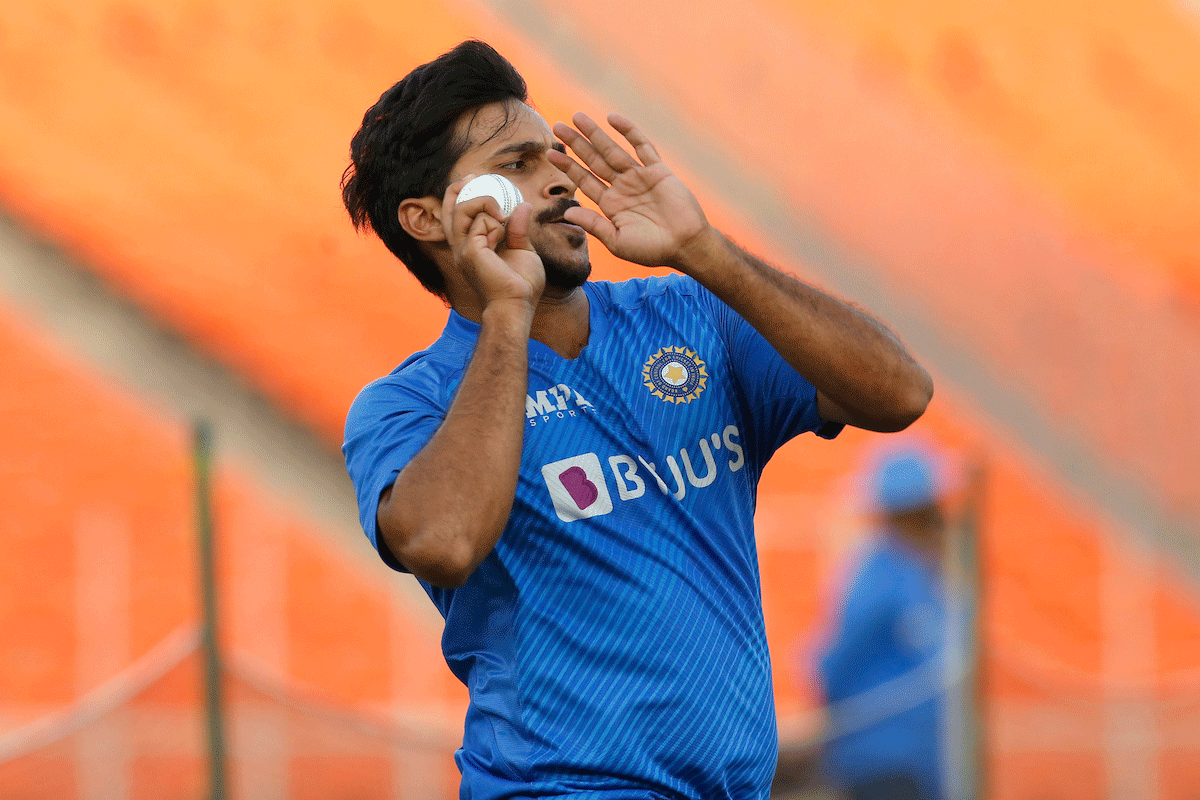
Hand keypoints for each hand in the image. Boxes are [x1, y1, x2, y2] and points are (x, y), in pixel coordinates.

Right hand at [443, 175, 544, 310]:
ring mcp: (463, 250)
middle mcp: (461, 248)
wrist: (518, 304)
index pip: (456, 216)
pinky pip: (479, 221)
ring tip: (502, 215)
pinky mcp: (469, 251)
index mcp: (471, 248)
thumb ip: (519, 229)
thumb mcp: (523, 250)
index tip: (475, 179)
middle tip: (474, 177)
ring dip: (484, 203)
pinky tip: (502, 233)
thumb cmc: (521, 285)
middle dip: (458, 188)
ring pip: (462, 209)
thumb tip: (522, 206)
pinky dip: (494, 221)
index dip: (461, 195)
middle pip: (449, 209)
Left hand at [549, 113, 712, 270]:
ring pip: (613, 150)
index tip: (550, 153)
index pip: (585, 180)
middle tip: (558, 127)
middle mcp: (622, 188)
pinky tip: (612, 118)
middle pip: (594, 161)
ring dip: (595, 134)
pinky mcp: (658, 171)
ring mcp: (639, 177)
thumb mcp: (617, 241)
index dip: (568, 166)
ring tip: (577, 117)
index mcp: (611, 205)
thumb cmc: (652, 250)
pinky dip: (628, 131)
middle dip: (576, 144)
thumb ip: (594, 225)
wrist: (685, 245)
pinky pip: (642, 147)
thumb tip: (568, 213)